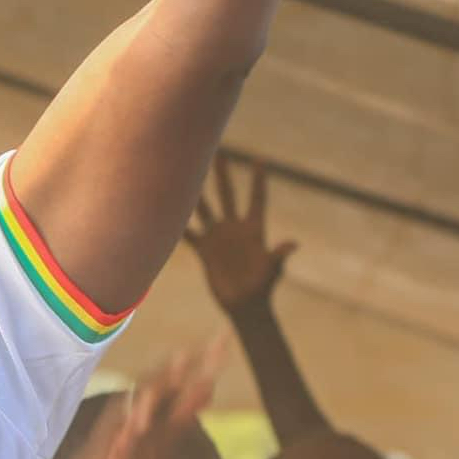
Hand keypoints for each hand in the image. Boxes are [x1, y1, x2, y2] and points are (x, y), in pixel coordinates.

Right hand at [182, 157, 294, 313]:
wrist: (245, 306)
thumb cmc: (262, 288)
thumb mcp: (272, 270)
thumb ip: (279, 255)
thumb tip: (293, 244)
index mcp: (254, 230)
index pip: (256, 199)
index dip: (258, 180)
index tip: (259, 159)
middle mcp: (234, 229)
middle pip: (228, 195)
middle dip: (222, 175)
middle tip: (219, 153)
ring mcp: (219, 238)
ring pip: (205, 209)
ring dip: (197, 193)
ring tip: (186, 174)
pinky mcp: (206, 251)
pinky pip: (189, 234)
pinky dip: (178, 225)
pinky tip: (165, 212)